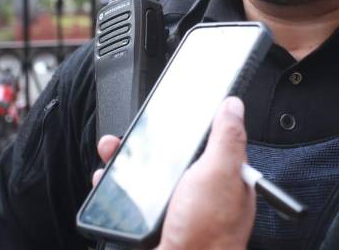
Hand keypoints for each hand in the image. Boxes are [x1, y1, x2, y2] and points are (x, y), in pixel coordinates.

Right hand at [94, 96, 255, 249]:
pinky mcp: (154, 224)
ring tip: (110, 152)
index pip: (208, 142)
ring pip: (147, 177)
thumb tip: (233, 105)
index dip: (187, 127)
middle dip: (147, 144)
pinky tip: (105, 181)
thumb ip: (227, 137)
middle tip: (129, 135)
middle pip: (171, 158)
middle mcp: (200, 194)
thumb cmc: (208, 233)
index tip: (168, 113)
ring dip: (125, 163)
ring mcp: (176, 210)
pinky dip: (115, 188)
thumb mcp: (220, 173)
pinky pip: (131, 200)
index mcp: (223, 178)